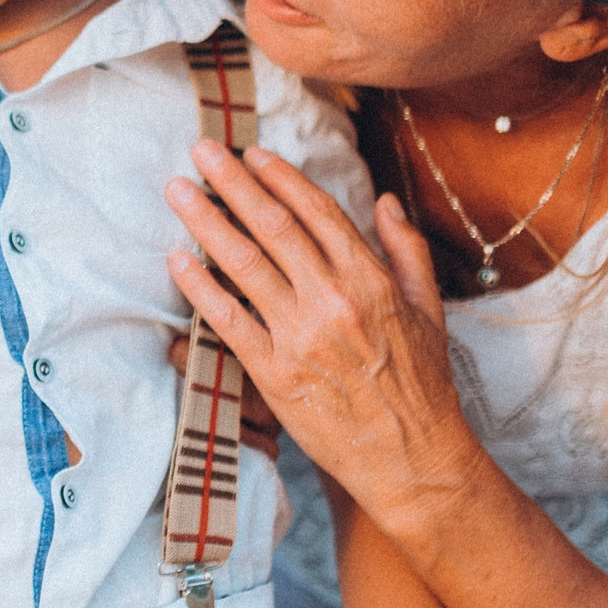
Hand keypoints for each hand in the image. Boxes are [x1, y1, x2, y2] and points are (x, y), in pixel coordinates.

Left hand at [164, 145, 484, 539]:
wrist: (412, 458)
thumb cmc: (421, 385)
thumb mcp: (428, 309)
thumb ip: (407, 250)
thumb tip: (385, 200)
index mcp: (371, 281)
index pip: (317, 213)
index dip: (280, 177)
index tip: (250, 153)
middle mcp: (334, 301)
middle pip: (273, 228)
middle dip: (233, 183)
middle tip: (201, 150)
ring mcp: (301, 337)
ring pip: (244, 265)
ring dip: (206, 222)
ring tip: (178, 190)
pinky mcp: (274, 374)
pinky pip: (227, 321)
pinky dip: (200, 287)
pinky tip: (178, 259)